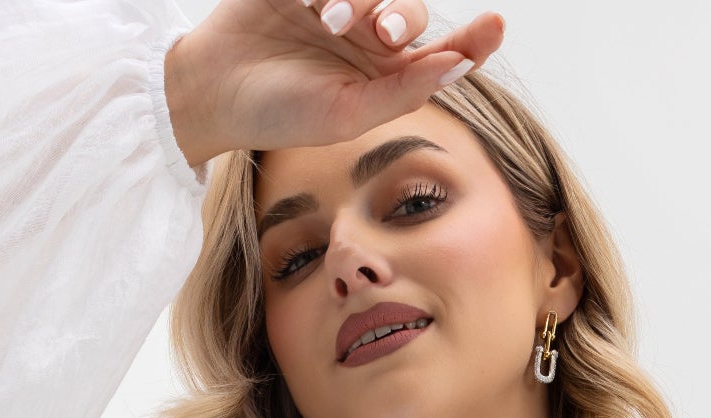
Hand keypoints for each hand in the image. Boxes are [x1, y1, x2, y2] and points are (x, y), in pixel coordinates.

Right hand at [163, 0, 506, 168]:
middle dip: (404, 17)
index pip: (443, 55)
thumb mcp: (346, 113)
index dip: (473, 40)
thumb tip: (460, 66)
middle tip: (383, 31)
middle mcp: (369, 37)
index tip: (496, 25)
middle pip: (412, 12)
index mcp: (384, 77)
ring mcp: (340, 3)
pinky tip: (305, 1)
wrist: (214, 87)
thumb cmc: (279, 113)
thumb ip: (404, 90)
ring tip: (326, 17)